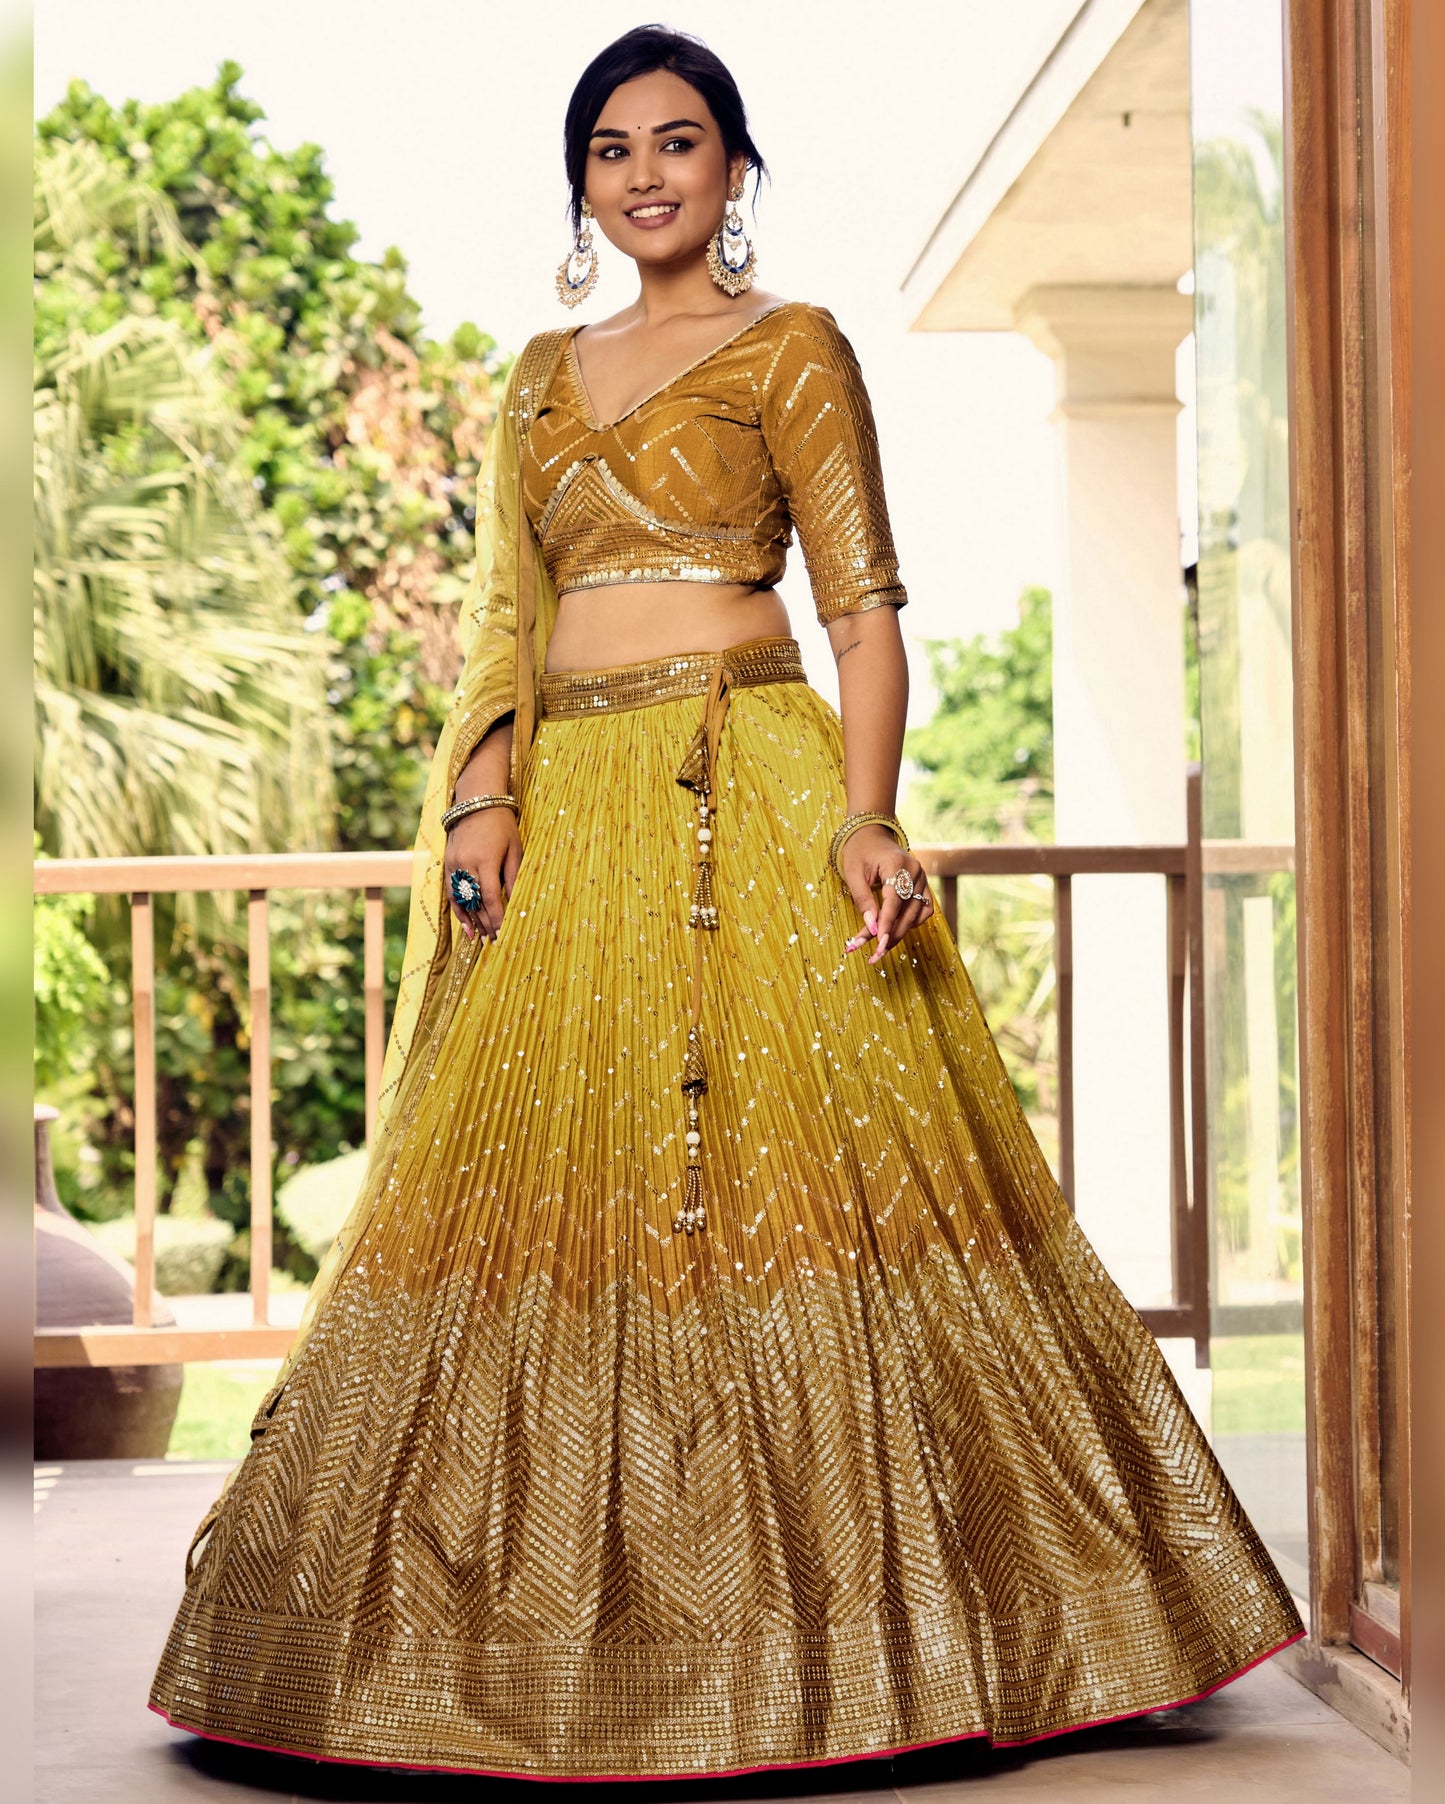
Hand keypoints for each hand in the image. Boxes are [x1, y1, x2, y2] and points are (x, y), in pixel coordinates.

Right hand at [445, 805, 521, 943]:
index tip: (505, 934)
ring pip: (462, 900)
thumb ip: (514, 877)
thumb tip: (518, 904)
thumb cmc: (502, 825)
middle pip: (476, 903)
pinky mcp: (447, 863)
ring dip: (472, 921)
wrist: (476, 801)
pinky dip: (459, 910)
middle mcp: (466, 864)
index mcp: (486, 860)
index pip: (492, 898)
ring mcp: (454, 864)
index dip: (498, 919)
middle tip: (496, 942)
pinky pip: (451, 892)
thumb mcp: (515, 849)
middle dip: (486, 924)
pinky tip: (467, 925)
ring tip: (483, 938)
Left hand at [839, 825, 933, 964]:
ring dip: (899, 932)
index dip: (886, 924)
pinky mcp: (923, 886)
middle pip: (908, 911)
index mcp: (897, 864)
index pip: (894, 901)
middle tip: (873, 955)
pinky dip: (911, 923)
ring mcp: (923, 878)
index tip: (877, 945)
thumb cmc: (858, 852)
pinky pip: (924, 910)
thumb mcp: (853, 874)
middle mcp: (916, 871)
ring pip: (917, 914)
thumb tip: (872, 928)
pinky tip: (894, 930)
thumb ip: (863, 901)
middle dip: (891, 935)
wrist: (871, 834)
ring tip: (879, 947)